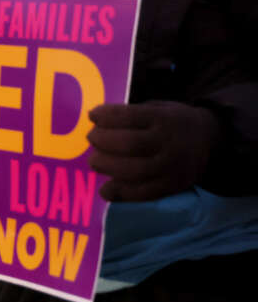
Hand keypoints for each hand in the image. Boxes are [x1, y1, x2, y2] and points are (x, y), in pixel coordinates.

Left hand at [89, 101, 220, 201]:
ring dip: (108, 167)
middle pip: (129, 144)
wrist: (209, 139)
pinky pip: (144, 193)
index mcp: (164, 118)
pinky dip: (121, 194)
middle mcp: (170, 142)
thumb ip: (131, 115)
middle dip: (103, 141)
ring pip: (135, 171)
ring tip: (95, 161)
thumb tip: (94, 122)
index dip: (106, 116)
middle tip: (92, 139)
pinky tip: (106, 189)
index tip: (92, 115)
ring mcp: (172, 167)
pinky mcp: (172, 186)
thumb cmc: (170, 122)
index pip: (130, 116)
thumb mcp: (157, 108)